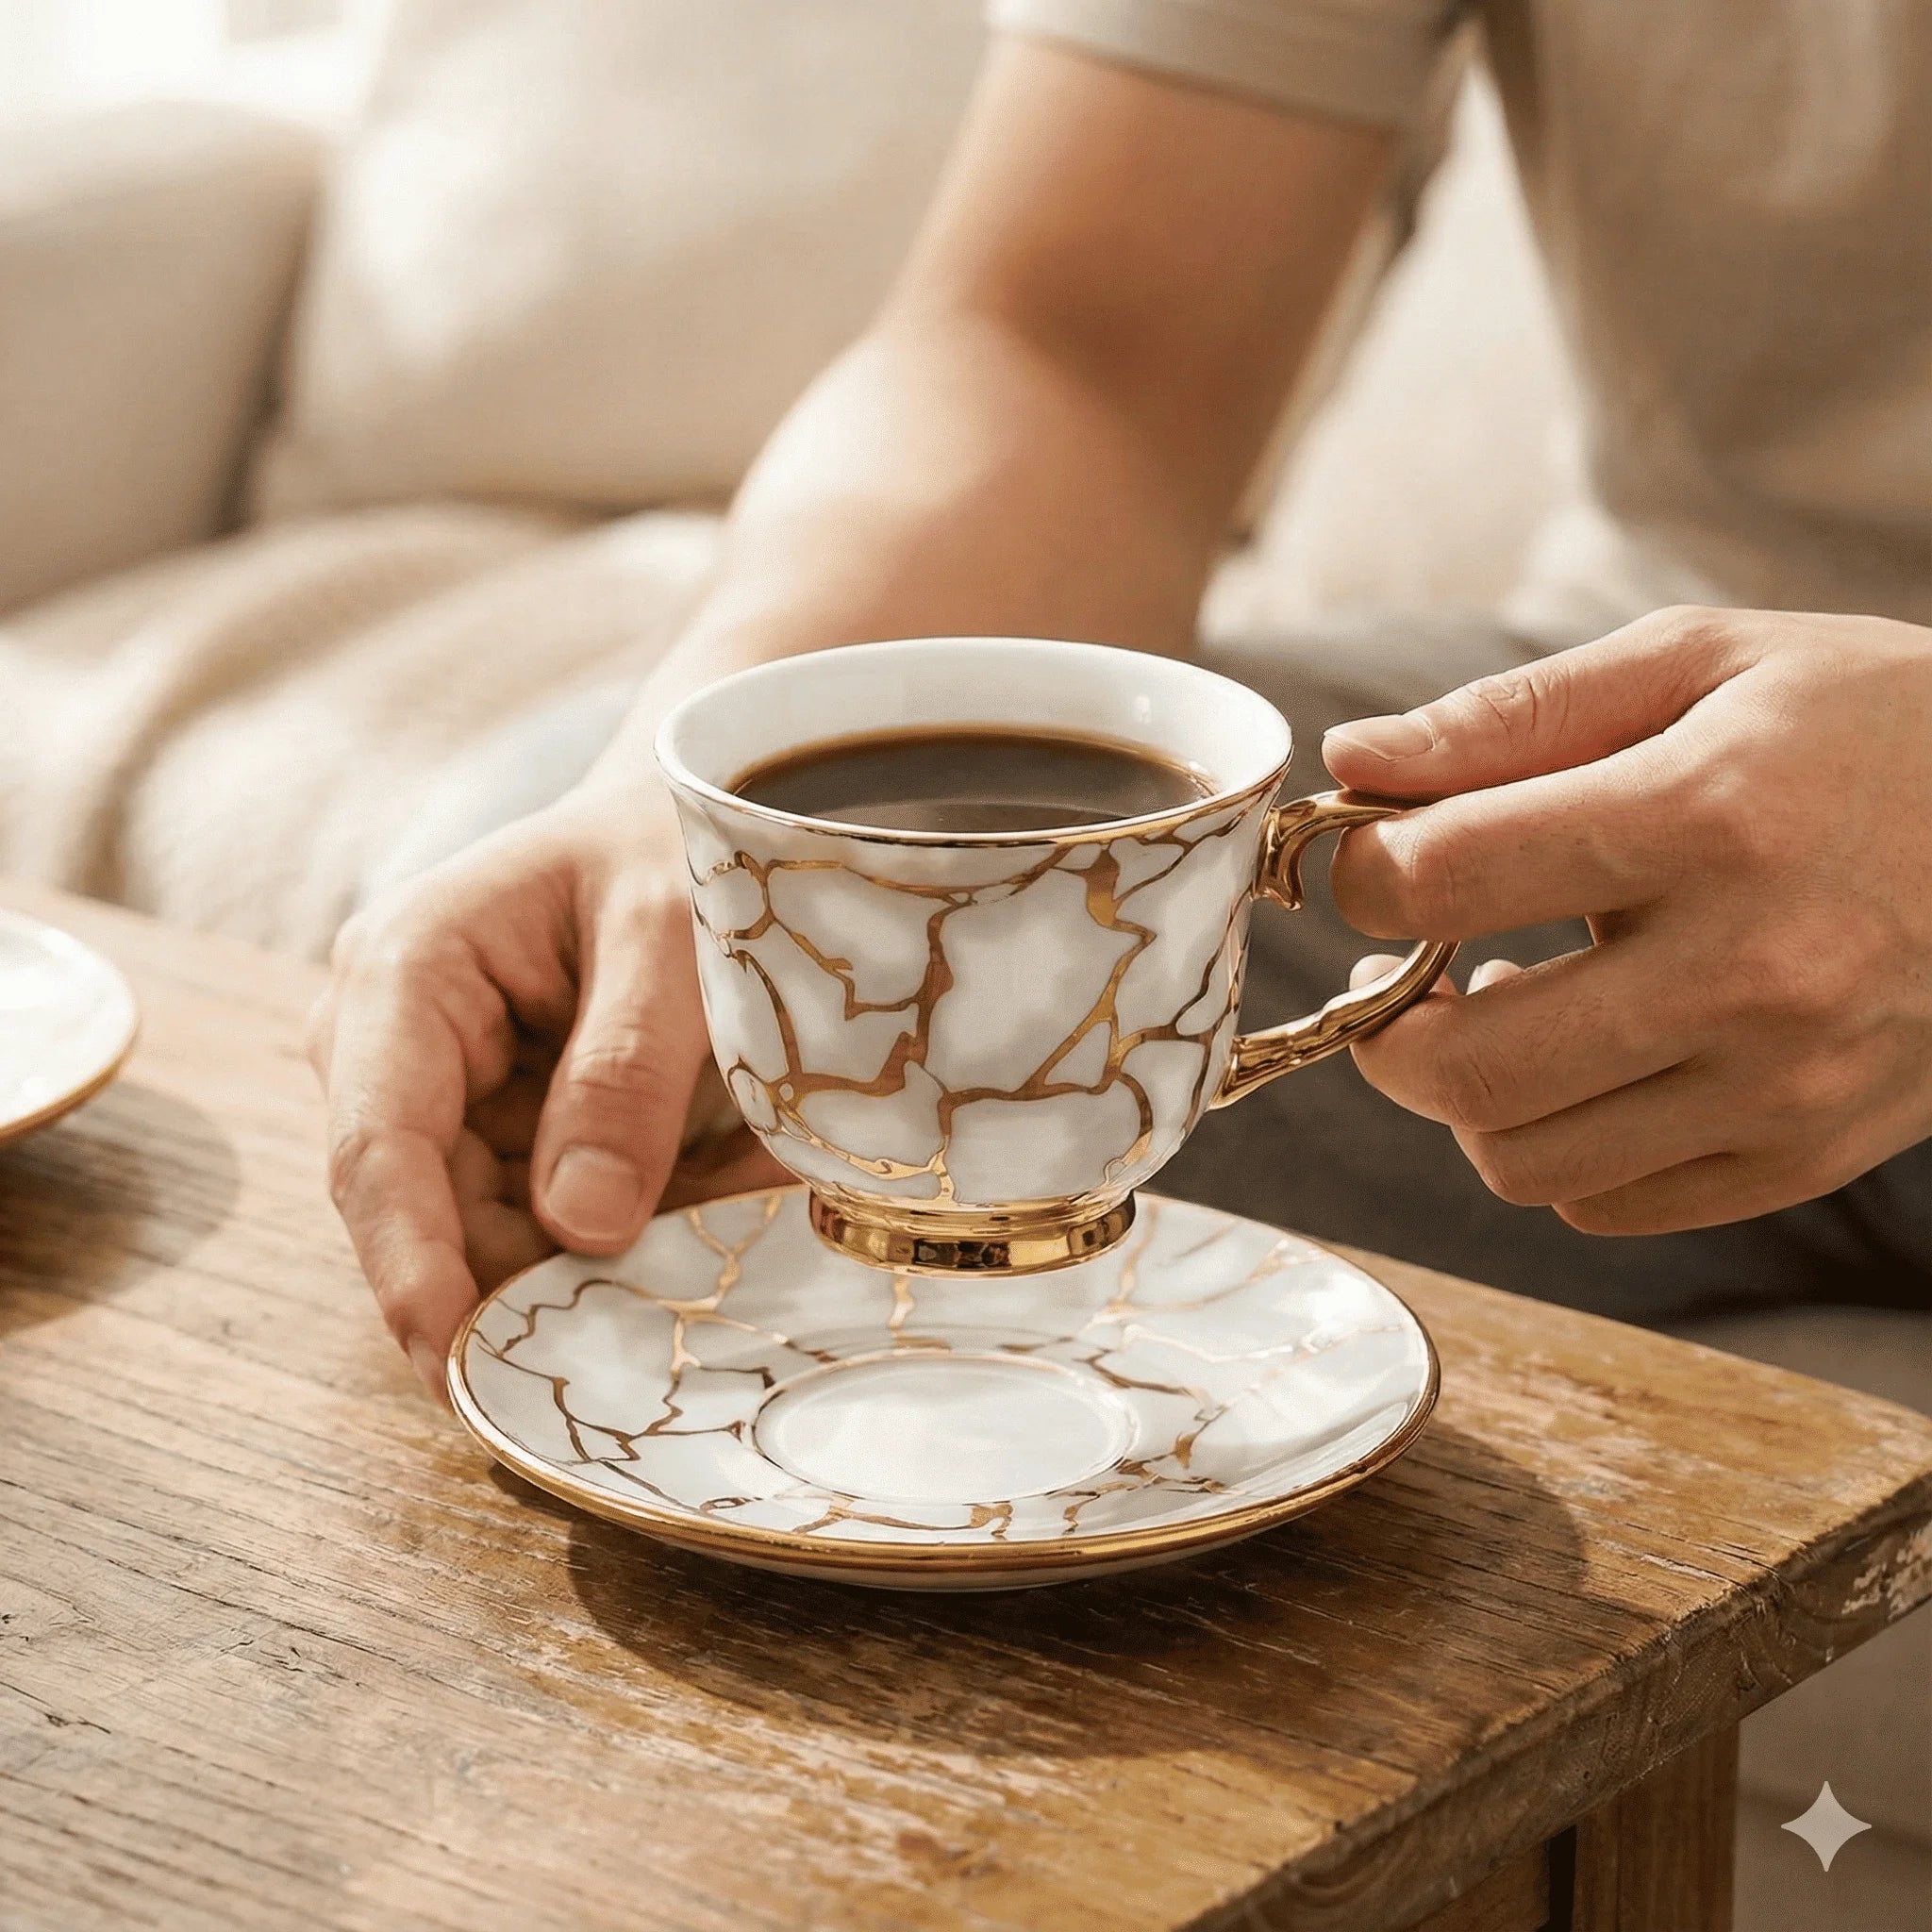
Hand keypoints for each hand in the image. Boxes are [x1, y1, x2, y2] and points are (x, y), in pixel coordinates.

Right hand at [307, 779, 784, 1398]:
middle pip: (424, 1211)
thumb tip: (582, 1226)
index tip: (455, 1362)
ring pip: (477, 1231)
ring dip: (560, 1278)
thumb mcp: (669, 934)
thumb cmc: (667, 849)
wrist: (676, 822)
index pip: (377, 1144)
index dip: (411, 1266)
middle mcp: (390, 1044)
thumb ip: (626, 1069)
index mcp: (404, 972)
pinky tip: (671, 1255)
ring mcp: (435, 1092)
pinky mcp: (489, 1127)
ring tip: (669, 1299)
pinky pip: (529, 1217)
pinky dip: (594, 1248)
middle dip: (505, 1293)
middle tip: (607, 1366)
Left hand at [1321, 606, 1931, 1233]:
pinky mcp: (1807, 1155)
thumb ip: (1512, 715)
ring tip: (1504, 1004)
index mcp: (1709, 818)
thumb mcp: (1703, 662)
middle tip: (1391, 970)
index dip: (1359, 874)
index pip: (1444, 881)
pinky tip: (1591, 1056)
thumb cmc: (1869, 728)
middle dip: (1381, 1024)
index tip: (1364, 864)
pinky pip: (1606, 1200)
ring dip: (1469, 1092)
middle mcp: (1750, 971)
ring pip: (1521, 1158)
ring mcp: (1785, 1085)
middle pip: (1464, 1067)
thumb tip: (1354, 763)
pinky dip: (1559, 1141)